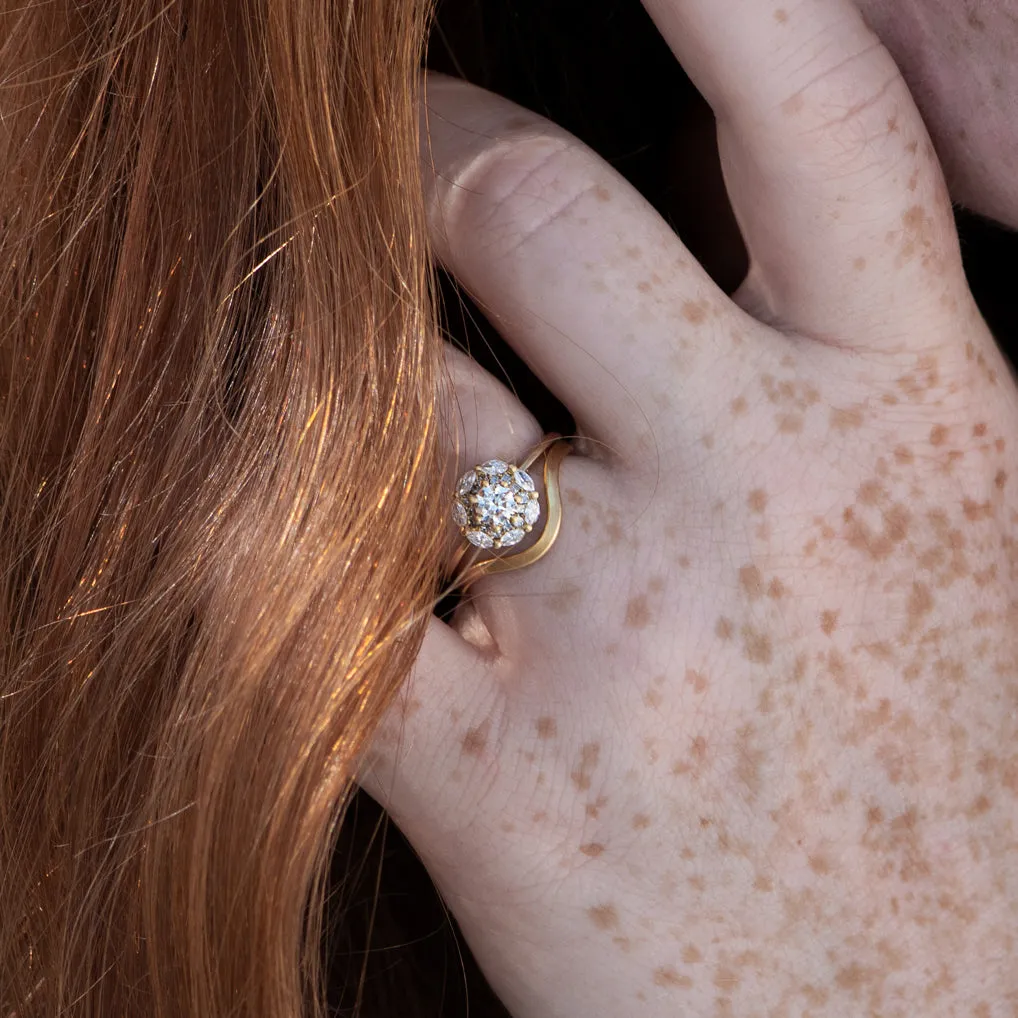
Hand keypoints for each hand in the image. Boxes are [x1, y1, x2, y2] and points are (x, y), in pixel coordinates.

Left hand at [360, 1, 1017, 1014]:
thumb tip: (716, 241)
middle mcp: (762, 492)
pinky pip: (317, 590)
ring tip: (368, 392)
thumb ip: (837, 376)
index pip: (807, 115)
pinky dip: (281, 546)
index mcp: (916, 422)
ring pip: (385, 387)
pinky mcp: (493, 780)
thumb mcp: (952, 544)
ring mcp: (615, 633)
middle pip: (520, 207)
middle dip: (433, 163)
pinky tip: (304, 553)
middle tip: (412, 181)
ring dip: (349, 362)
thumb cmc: (950, 803)